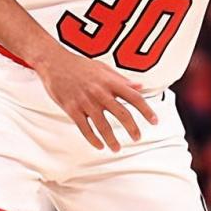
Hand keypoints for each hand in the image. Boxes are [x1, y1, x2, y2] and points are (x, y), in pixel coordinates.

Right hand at [34, 48, 157, 151]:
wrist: (54, 62)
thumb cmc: (80, 65)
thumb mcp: (103, 68)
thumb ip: (122, 79)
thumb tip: (140, 87)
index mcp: (110, 82)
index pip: (134, 98)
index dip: (147, 110)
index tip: (155, 121)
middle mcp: (100, 92)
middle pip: (122, 114)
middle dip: (132, 128)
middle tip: (138, 138)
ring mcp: (85, 101)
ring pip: (103, 126)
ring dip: (112, 140)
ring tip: (117, 149)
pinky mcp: (71, 109)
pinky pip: (84, 128)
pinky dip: (93, 139)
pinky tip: (99, 146)